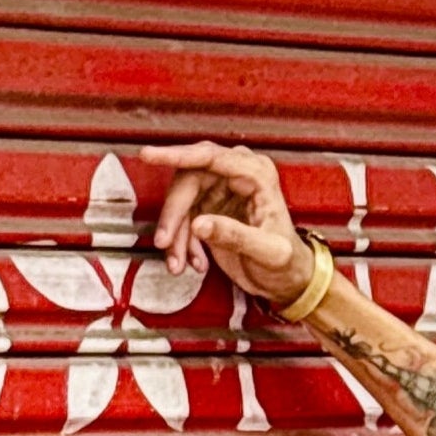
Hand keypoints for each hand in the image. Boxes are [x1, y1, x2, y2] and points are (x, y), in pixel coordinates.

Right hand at [142, 140, 310, 306]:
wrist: (288, 280)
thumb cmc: (288, 263)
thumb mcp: (268, 252)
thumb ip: (236, 236)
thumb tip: (199, 224)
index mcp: (257, 175)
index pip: (210, 157)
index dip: (175, 155)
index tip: (147, 155)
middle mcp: (237, 175)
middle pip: (188, 181)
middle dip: (173, 215)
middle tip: (164, 243)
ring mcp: (220, 190)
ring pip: (181, 202)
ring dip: (175, 235)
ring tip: (178, 264)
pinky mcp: (209, 207)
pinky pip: (184, 219)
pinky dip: (183, 242)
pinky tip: (195, 263)